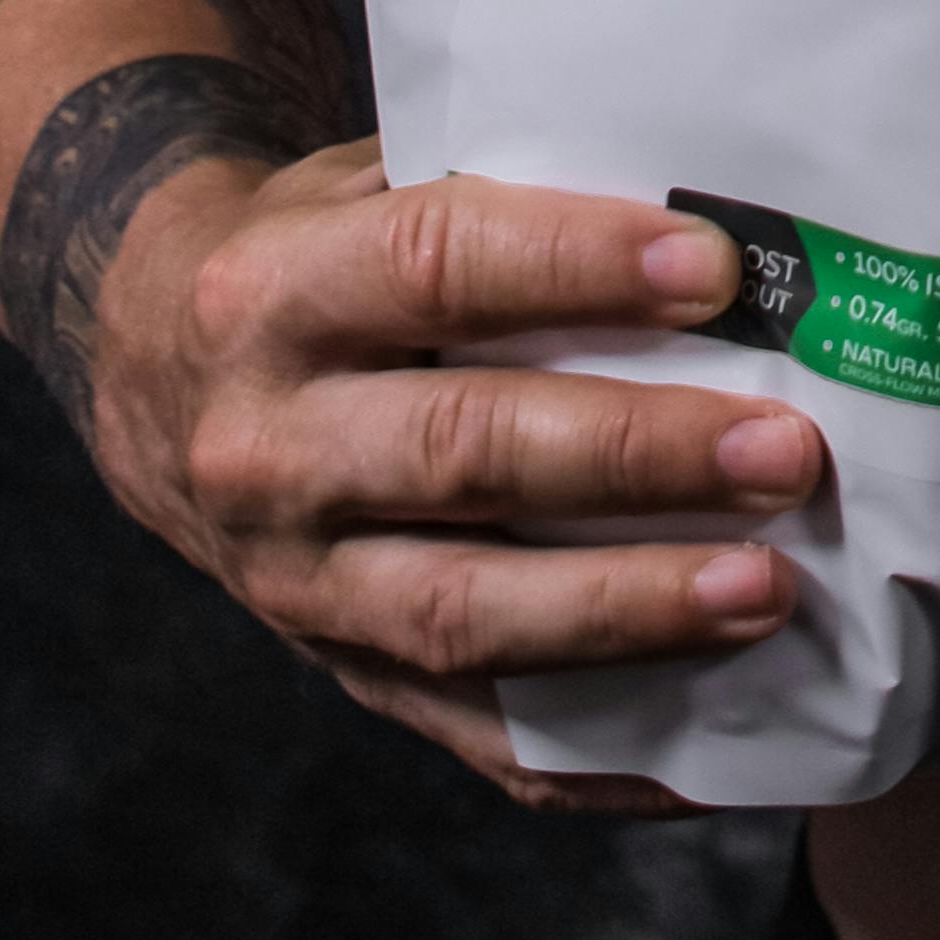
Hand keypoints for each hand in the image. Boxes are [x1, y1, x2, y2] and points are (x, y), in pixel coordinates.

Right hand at [88, 141, 828, 809]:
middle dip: (636, 454)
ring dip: (627, 608)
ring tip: (765, 591)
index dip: (576, 265)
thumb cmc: (317, 253)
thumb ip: (497, 184)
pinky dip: (594, 757)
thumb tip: (703, 196)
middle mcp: (269, 447)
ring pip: (466, 613)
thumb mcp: (361, 182)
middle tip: (781, 452)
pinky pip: (471, 738)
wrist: (158, 372)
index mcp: (276, 295)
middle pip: (463, 453)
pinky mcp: (340, 676)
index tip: (715, 270)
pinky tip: (710, 750)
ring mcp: (296, 582)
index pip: (435, 264)